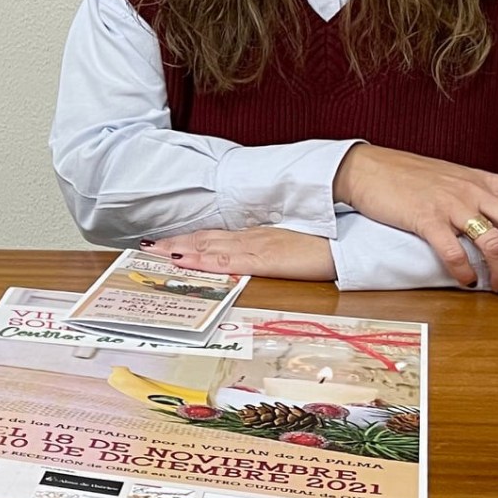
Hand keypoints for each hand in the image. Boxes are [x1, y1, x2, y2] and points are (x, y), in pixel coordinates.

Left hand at [145, 228, 334, 280]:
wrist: (349, 238)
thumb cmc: (326, 245)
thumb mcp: (293, 248)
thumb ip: (271, 252)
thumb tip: (256, 260)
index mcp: (257, 237)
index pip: (216, 238)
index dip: (190, 240)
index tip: (167, 244)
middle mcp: (252, 238)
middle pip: (206, 240)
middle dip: (175, 244)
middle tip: (148, 248)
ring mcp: (257, 247)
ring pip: (210, 247)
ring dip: (181, 249)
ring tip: (155, 252)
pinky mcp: (266, 259)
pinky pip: (228, 260)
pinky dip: (204, 260)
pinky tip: (187, 261)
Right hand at [333, 144, 497, 292]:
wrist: (366, 168)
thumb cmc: (408, 177)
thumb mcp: (453, 180)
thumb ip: (480, 197)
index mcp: (485, 181)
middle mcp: (474, 191)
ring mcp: (450, 204)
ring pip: (494, 240)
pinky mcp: (424, 218)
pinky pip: (453, 249)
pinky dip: (464, 271)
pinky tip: (465, 281)